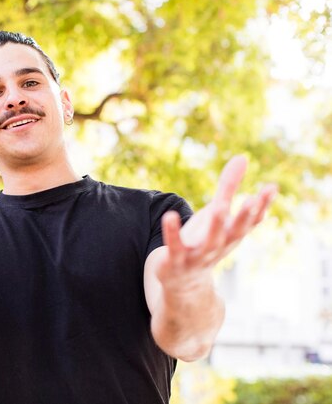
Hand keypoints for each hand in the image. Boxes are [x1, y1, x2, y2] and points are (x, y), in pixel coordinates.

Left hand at [157, 155, 276, 288]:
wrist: (184, 282)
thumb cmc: (204, 240)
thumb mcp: (217, 213)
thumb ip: (228, 187)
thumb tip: (242, 157)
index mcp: (231, 234)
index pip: (250, 220)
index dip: (262, 205)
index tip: (271, 188)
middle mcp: (219, 245)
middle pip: (234, 232)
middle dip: (243, 217)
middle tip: (252, 200)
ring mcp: (198, 255)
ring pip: (209, 242)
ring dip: (215, 226)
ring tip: (218, 207)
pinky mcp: (175, 260)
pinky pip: (174, 246)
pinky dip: (172, 233)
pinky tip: (169, 216)